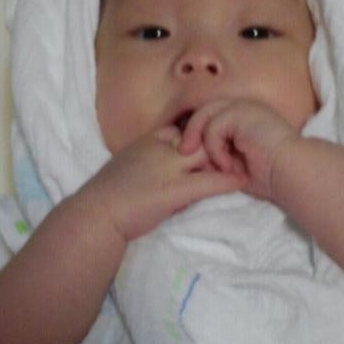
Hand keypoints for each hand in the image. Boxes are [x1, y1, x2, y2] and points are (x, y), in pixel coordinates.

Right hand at [82, 126, 246, 241]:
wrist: (95, 215)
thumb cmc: (108, 197)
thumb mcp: (128, 167)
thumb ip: (150, 161)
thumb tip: (168, 168)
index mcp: (148, 141)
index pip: (184, 128)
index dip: (202, 135)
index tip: (218, 140)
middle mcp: (160, 148)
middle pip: (199, 137)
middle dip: (219, 144)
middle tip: (239, 152)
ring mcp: (167, 168)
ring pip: (207, 155)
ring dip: (228, 160)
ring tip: (247, 165)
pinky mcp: (173, 191)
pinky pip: (208, 181)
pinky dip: (227, 181)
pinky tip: (242, 182)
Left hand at [178, 99, 299, 200]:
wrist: (291, 172)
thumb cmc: (270, 175)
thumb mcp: (235, 165)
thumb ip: (216, 156)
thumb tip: (191, 156)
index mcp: (243, 117)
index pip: (209, 115)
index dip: (196, 131)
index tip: (188, 153)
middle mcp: (242, 107)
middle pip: (203, 110)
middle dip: (191, 132)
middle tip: (183, 152)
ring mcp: (242, 107)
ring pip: (205, 116)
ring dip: (204, 143)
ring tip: (214, 165)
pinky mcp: (241, 113)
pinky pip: (213, 127)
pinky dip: (215, 149)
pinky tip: (228, 165)